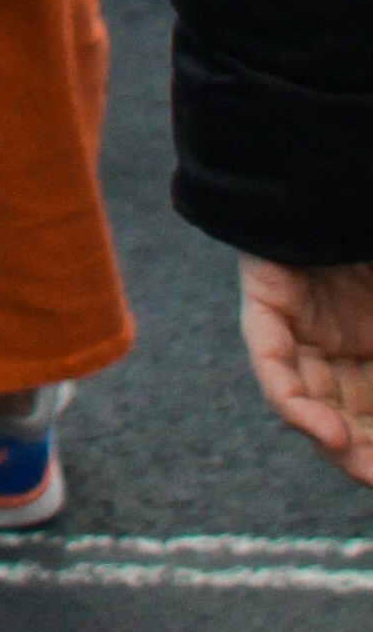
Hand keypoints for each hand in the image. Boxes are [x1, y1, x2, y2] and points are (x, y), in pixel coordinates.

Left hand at [239, 259, 372, 485]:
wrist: (343, 167)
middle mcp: (342, 341)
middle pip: (350, 416)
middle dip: (367, 455)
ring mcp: (304, 324)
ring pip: (310, 400)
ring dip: (335, 442)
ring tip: (360, 464)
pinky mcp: (268, 301)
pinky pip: (271, 361)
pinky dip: (294, 401)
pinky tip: (323, 428)